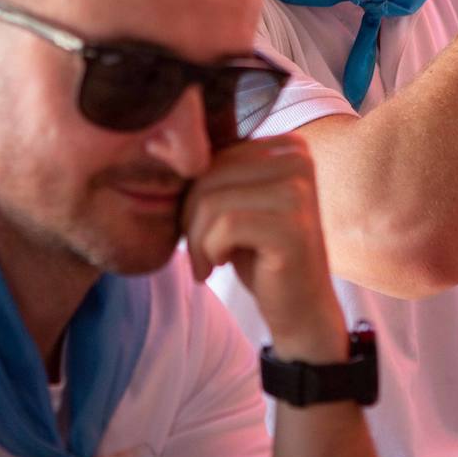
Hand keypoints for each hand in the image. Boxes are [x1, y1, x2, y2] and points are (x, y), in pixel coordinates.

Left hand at [182, 134, 346, 362]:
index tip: (201, 229)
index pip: (212, 154)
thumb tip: (156, 145)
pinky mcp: (293, 225)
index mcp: (288, 146)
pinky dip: (209, 250)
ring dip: (197, 239)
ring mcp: (300, 191)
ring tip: (206, 261)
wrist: (301, 310)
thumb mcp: (236, 203)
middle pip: (209, 174)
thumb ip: (215, 172)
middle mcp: (299, 159)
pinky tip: (218, 266)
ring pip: (211, 200)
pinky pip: (225, 225)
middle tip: (198, 251)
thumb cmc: (261, 255)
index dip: (193, 194)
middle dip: (190, 217)